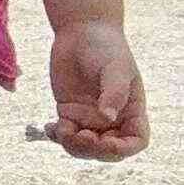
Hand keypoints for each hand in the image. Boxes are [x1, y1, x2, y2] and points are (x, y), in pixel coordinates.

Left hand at [46, 19, 148, 159]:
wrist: (81, 33)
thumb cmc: (106, 48)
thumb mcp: (115, 68)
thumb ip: (113, 93)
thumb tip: (108, 118)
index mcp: (132, 111)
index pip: (135, 142)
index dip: (122, 150)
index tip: (106, 142)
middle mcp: (113, 119)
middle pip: (106, 151)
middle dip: (92, 149)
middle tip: (77, 134)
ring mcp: (89, 117)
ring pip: (83, 146)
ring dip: (72, 145)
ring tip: (60, 129)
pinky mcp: (68, 112)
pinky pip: (64, 133)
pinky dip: (56, 136)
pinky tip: (49, 127)